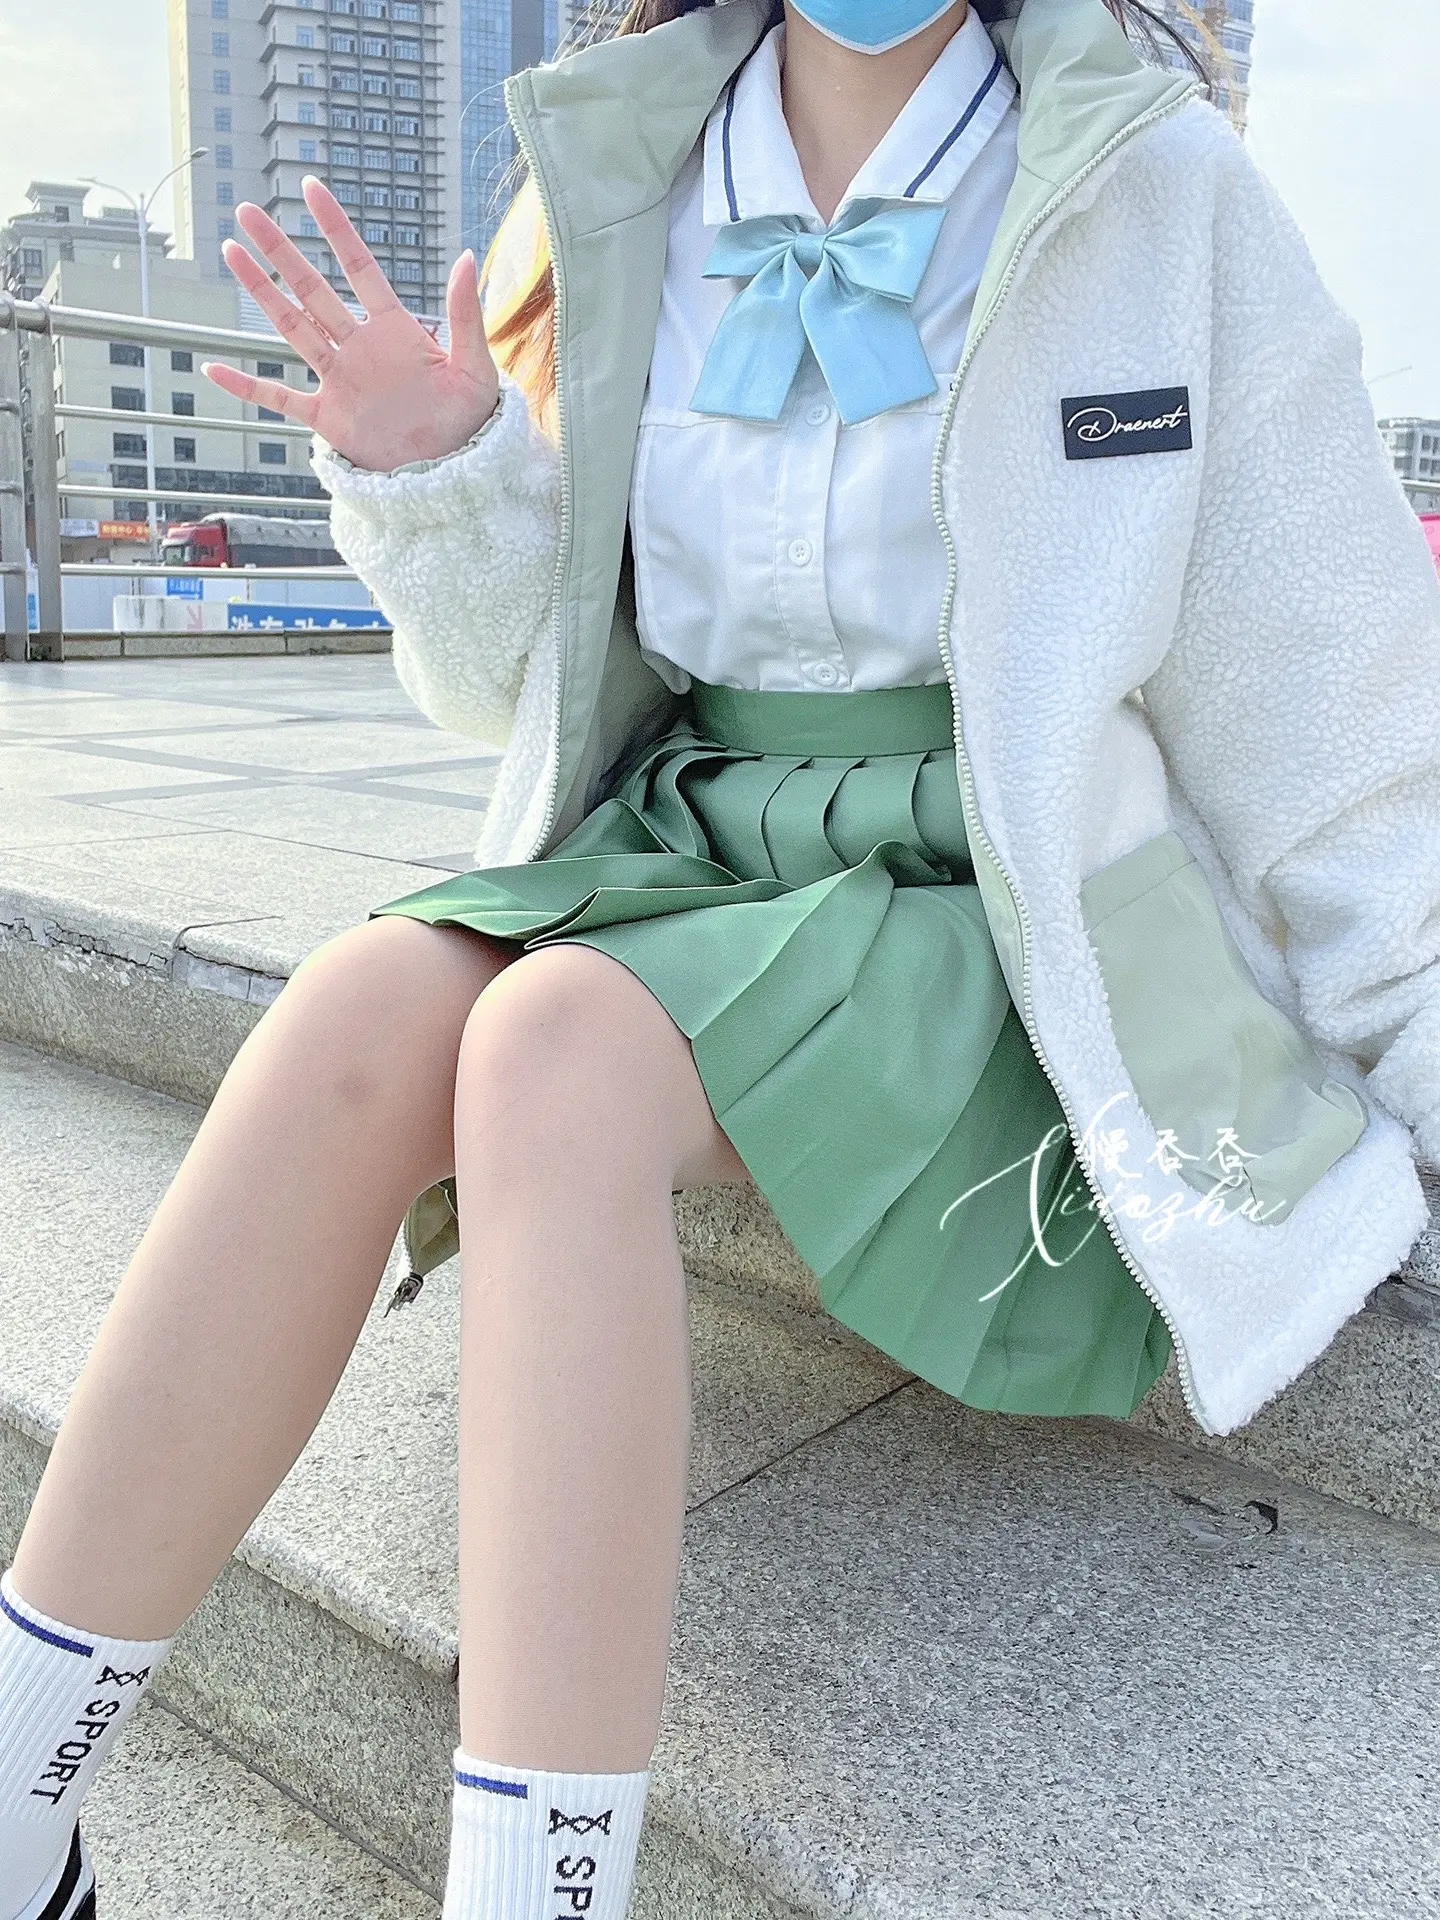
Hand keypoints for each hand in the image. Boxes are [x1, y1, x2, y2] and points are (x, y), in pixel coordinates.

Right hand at [202, 176, 500, 471]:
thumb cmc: (470, 419)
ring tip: (231, 252)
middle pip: (311, 289)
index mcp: (394, 330)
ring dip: (261, 292)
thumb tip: (465, 258)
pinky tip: (213, 369)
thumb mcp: (474, 368)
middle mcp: (359, 347)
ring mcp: (340, 380)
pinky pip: (279, 399)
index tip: (311, 188)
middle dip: (280, 250)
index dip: (336, 229)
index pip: (359, 268)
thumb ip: (465, 316)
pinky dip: (247, 387)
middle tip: (247, 211)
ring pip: (291, 327)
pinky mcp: (328, 418)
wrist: (455, 470)